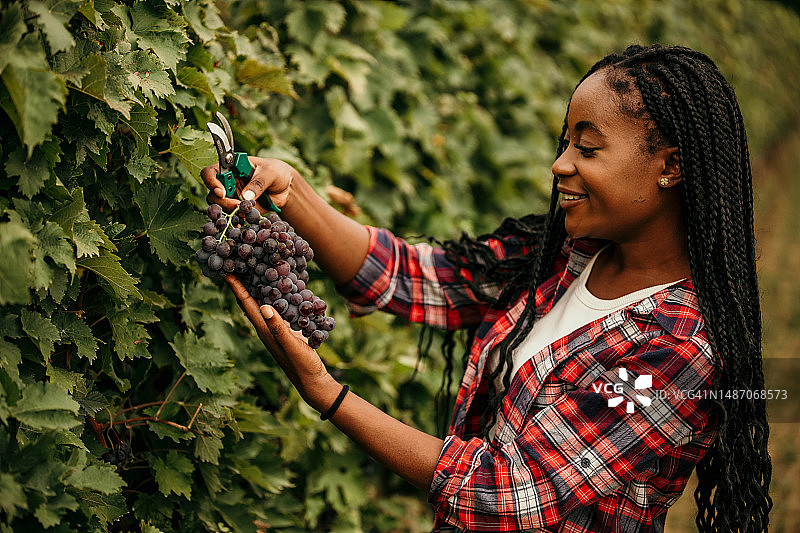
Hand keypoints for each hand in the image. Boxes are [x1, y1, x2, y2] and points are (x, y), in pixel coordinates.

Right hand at [201, 157, 296, 212]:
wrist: (286, 187)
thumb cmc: (276, 172)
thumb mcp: (270, 173)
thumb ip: (258, 182)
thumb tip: (246, 197)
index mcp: (231, 167)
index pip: (211, 172)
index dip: (211, 182)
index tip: (221, 192)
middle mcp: (228, 182)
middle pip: (212, 194)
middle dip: (222, 202)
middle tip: (237, 205)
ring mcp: (232, 197)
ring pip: (219, 207)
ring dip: (229, 212)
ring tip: (245, 212)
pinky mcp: (239, 208)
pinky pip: (231, 217)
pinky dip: (235, 221)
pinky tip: (242, 222)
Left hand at [223, 274, 339, 411]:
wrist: (313, 382)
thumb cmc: (302, 366)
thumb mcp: (292, 346)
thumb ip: (279, 328)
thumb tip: (263, 306)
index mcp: (264, 330)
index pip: (246, 305)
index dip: (236, 288)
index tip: (226, 272)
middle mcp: (267, 328)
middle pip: (250, 303)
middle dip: (242, 285)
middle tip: (237, 265)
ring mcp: (276, 329)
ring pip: (262, 304)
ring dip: (256, 289)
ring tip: (254, 271)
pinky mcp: (286, 330)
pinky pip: (276, 309)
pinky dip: (274, 296)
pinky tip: (280, 288)